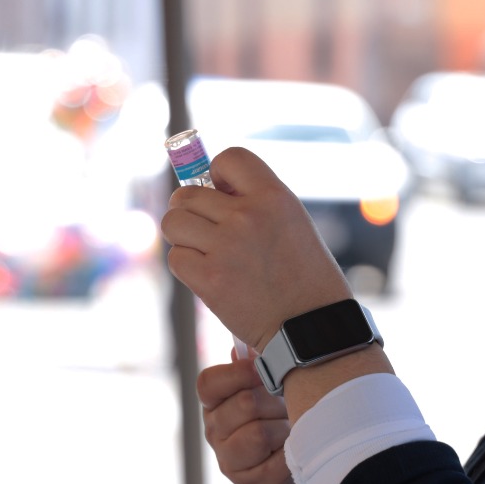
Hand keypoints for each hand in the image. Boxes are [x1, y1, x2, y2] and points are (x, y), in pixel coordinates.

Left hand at [161, 147, 351, 350]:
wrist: (311, 325)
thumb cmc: (303, 275)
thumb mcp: (291, 222)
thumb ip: (254, 201)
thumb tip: (208, 189)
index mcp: (274, 196)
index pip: (229, 158)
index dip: (217, 174)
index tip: (222, 193)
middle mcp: (248, 215)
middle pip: (187, 195)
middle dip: (191, 211)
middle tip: (208, 231)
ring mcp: (226, 246)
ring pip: (173, 224)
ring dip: (184, 238)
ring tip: (207, 252)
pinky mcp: (210, 278)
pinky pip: (176, 258)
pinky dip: (187, 267)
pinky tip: (209, 275)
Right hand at [199, 352, 303, 483]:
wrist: (297, 471)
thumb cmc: (281, 420)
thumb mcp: (268, 390)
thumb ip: (255, 366)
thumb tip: (243, 349)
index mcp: (214, 404)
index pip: (209, 383)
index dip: (238, 373)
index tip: (262, 367)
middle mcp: (215, 431)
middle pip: (244, 403)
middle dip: (276, 401)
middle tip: (289, 404)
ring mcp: (229, 461)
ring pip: (259, 432)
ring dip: (285, 428)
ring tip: (293, 429)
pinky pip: (277, 461)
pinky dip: (293, 453)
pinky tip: (294, 453)